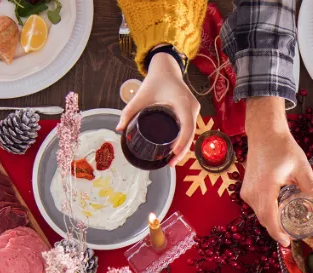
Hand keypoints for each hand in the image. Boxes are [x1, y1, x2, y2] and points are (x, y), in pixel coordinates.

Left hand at [116, 52, 199, 166]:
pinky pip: (191, 127)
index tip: (173, 154)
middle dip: (182, 150)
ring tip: (173, 160)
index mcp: (182, 102)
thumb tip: (118, 129)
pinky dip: (185, 139)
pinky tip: (178, 149)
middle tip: (170, 163)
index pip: (187, 127)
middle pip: (190, 134)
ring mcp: (194, 109)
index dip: (182, 143)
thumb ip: (128, 111)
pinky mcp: (193, 111)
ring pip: (192, 132)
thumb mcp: (141, 96)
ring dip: (184, 146)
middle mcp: (192, 107)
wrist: (167, 69)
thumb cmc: (154, 81)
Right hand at [241, 97, 312, 246]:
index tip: (288, 243)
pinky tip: (279, 213)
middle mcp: (252, 192)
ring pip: (260, 214)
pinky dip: (268, 213)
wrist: (264, 133)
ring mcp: (247, 192)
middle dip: (277, 230)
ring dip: (272, 222)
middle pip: (264, 220)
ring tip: (288, 226)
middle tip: (293, 236)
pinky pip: (257, 207)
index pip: (269, 218)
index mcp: (266, 187)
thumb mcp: (302, 168)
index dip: (278, 233)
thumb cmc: (283, 148)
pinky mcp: (246, 190)